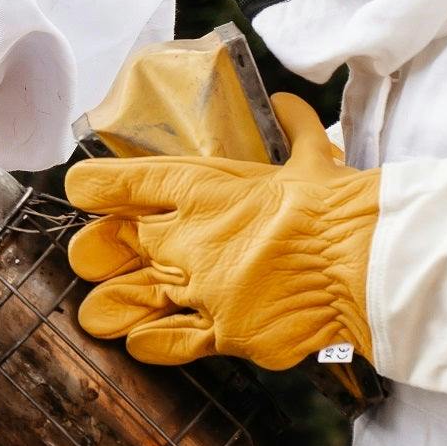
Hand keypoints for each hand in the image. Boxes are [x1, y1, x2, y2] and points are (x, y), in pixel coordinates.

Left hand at [61, 92, 378, 371]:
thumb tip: (286, 104)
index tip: (83, 191)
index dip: (92, 187)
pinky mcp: (222, 332)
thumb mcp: (310, 154)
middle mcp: (185, 239)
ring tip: (97, 312)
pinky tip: (139, 341)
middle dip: (96, 252)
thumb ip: (292, 130)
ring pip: (129, 299)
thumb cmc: (335, 205)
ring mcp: (200, 289)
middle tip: (92, 257)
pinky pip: (168, 342)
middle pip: (110, 246)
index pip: (115, 182)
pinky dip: (150, 342)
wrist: (363, 264)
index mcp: (198, 188)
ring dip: (111, 305)